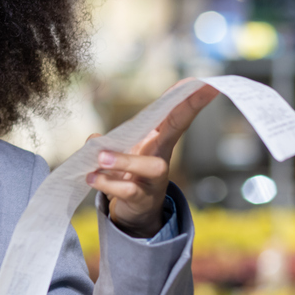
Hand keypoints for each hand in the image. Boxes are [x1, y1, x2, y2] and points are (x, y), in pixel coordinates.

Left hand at [86, 81, 218, 237]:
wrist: (134, 213)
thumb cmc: (129, 177)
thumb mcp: (120, 153)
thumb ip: (107, 142)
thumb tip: (94, 141)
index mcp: (157, 141)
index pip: (174, 115)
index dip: (188, 99)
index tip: (203, 81)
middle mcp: (162, 156)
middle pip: (178, 129)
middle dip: (186, 110)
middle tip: (189, 86)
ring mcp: (156, 179)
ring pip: (151, 166)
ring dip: (124, 161)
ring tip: (100, 159)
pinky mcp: (143, 199)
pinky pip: (128, 190)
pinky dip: (107, 183)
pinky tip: (91, 178)